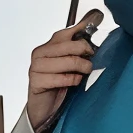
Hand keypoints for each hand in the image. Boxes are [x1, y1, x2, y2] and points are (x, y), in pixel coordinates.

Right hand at [25, 9, 102, 132]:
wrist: (44, 110)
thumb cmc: (58, 87)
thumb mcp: (70, 65)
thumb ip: (77, 49)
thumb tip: (95, 22)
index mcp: (47, 47)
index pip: (66, 32)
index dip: (82, 31)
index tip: (96, 26)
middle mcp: (40, 54)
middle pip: (69, 45)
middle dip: (84, 52)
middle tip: (90, 61)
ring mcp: (36, 67)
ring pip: (68, 61)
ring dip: (81, 68)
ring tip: (85, 72)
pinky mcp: (36, 82)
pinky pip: (62, 78)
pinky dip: (73, 80)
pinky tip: (75, 83)